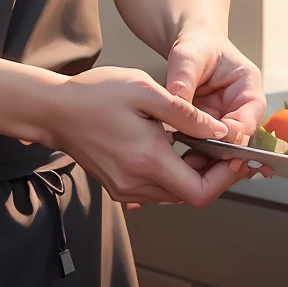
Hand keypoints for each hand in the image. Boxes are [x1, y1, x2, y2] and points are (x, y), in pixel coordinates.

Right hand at [39, 65, 233, 207]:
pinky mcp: (117, 186)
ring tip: (197, 145)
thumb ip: (185, 113)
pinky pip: (156, 190)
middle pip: (190, 195)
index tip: (235, 159)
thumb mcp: (144, 90)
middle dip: (213, 174)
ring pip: (174, 194)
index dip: (225, 179)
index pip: (200, 192)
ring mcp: (125, 188)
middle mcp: (136, 182)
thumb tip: (219, 131)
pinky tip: (170, 150)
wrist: (52, 110)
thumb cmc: (92, 95)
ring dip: (192, 174)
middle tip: (221, 148)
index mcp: (147, 160)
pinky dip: (171, 174)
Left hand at [165, 23, 268, 192]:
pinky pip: (201, 143)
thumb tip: (176, 101)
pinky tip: (177, 159)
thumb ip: (184, 78)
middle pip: (235, 140)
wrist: (189, 44)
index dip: (233, 134)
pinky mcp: (205, 127)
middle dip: (218, 152)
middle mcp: (240, 110)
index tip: (213, 139)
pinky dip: (191, 151)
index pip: (248, 120)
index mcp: (248, 90)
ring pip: (219, 146)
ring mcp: (222, 120)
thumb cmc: (197, 43)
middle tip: (198, 160)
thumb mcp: (189, 54)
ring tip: (187, 164)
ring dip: (204, 156)